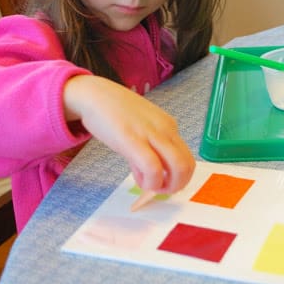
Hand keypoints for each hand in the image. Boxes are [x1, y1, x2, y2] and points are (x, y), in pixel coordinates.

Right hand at [63, 75, 194, 193]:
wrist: (95, 94)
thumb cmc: (116, 112)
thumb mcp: (141, 128)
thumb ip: (148, 149)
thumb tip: (152, 173)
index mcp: (169, 126)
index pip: (187, 158)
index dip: (178, 177)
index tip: (162, 181)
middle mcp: (166, 129)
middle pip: (188, 165)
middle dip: (177, 186)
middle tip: (159, 189)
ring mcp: (151, 133)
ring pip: (178, 167)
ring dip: (167, 186)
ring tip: (149, 185)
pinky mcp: (132, 139)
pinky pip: (152, 167)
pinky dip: (150, 181)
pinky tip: (137, 178)